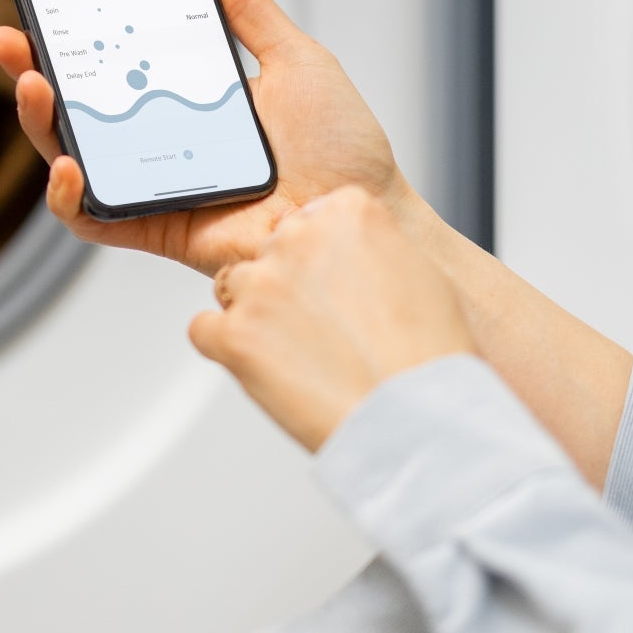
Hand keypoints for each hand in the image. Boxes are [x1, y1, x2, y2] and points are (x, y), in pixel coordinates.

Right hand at [0, 0, 425, 276]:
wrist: (361, 218)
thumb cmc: (343, 152)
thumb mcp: (296, 59)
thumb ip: (250, 12)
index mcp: (191, 98)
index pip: (116, 62)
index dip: (74, 34)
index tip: (46, 0)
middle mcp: (164, 141)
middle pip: (79, 107)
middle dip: (34, 71)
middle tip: (13, 39)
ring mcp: (155, 185)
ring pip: (72, 156)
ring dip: (41, 123)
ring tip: (35, 88)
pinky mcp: (155, 228)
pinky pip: (92, 219)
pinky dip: (67, 196)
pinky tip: (69, 165)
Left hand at [191, 186, 471, 450]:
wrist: (418, 420)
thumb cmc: (427, 355)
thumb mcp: (416, 271)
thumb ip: (369, 247)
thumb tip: (344, 255)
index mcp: (347, 212)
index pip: (310, 216)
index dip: (321, 256)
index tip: (335, 283)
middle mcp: (299, 238)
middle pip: (270, 248)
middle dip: (287, 283)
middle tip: (320, 327)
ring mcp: (261, 285)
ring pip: (234, 285)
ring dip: (256, 314)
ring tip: (299, 354)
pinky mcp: (234, 334)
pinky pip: (206, 329)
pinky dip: (227, 348)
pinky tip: (265, 368)